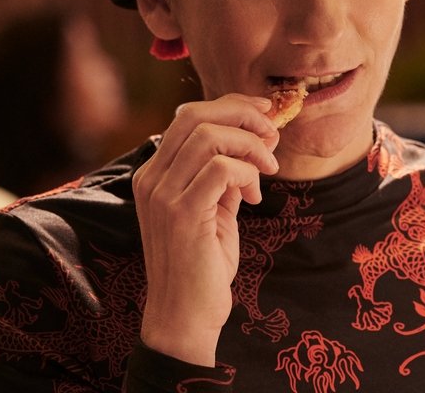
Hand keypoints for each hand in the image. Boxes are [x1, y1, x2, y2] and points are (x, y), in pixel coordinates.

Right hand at [134, 94, 279, 365]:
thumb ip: (221, 177)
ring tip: (267, 169)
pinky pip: (221, 169)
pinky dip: (247, 173)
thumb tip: (250, 143)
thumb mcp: (212, 210)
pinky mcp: (182, 213)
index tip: (264, 115)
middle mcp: (151, 178)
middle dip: (243, 116)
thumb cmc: (201, 266)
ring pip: (210, 136)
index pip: (188, 116)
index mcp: (154, 173)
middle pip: (195, 115)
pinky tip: (253, 197)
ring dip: (250, 145)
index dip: (230, 107)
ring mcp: (162, 195)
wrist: (184, 316)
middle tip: (272, 137)